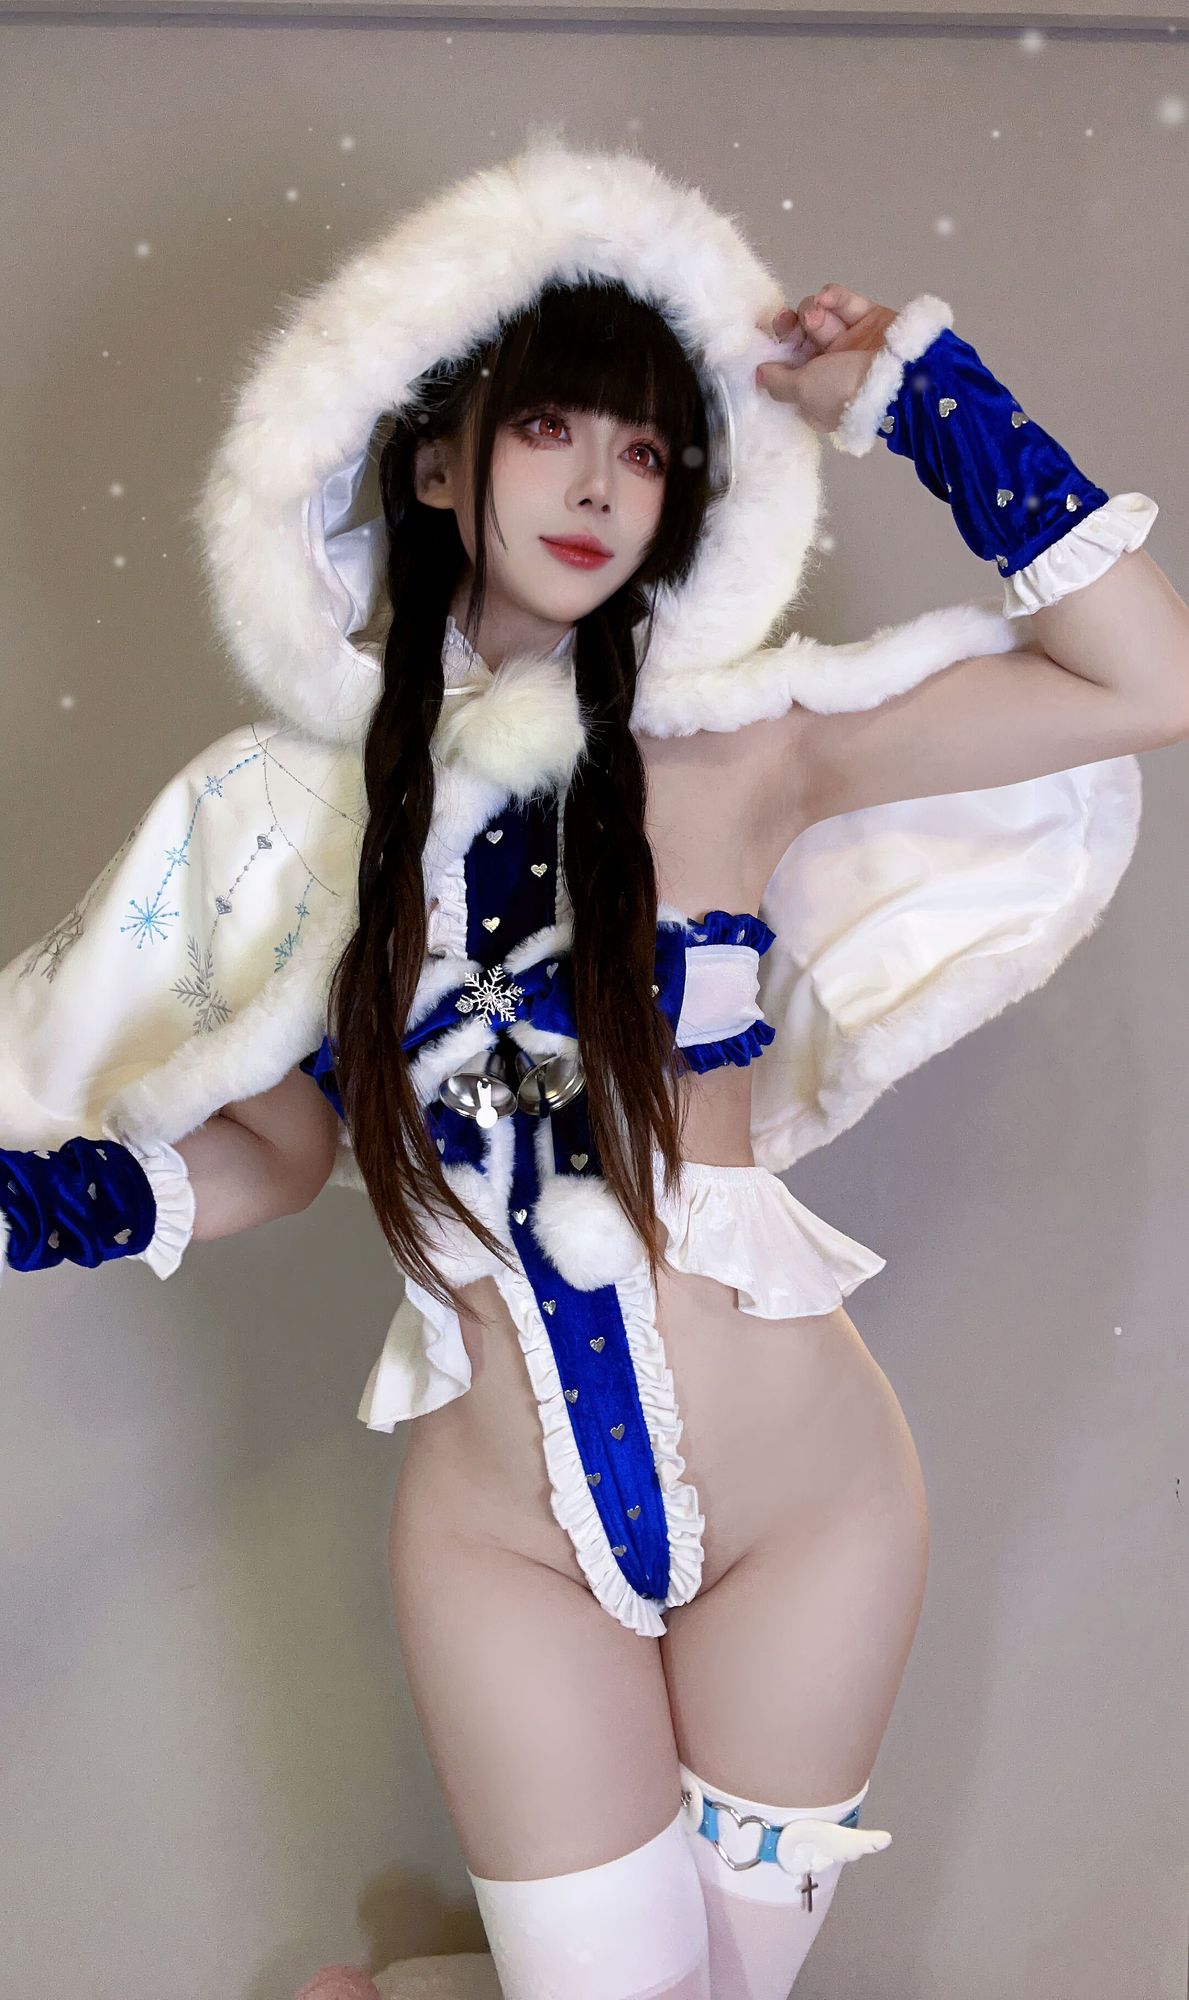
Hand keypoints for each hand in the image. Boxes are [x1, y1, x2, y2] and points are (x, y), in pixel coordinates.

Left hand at [755, 284, 899, 434]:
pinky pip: (844, 302)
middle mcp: (831, 369)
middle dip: (789, 328)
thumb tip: (760, 375)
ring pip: (818, 317)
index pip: (787, 368)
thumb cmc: (847, 392)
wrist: (901, 377)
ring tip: (816, 316)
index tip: (766, 344)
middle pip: (799, 338)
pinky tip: (827, 298)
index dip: (776, 354)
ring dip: (811, 312)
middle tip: (786, 324)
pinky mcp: (869, 319)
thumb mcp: (802, 392)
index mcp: (815, 394)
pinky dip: (833, 296)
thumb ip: (778, 382)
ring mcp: (851, 343)